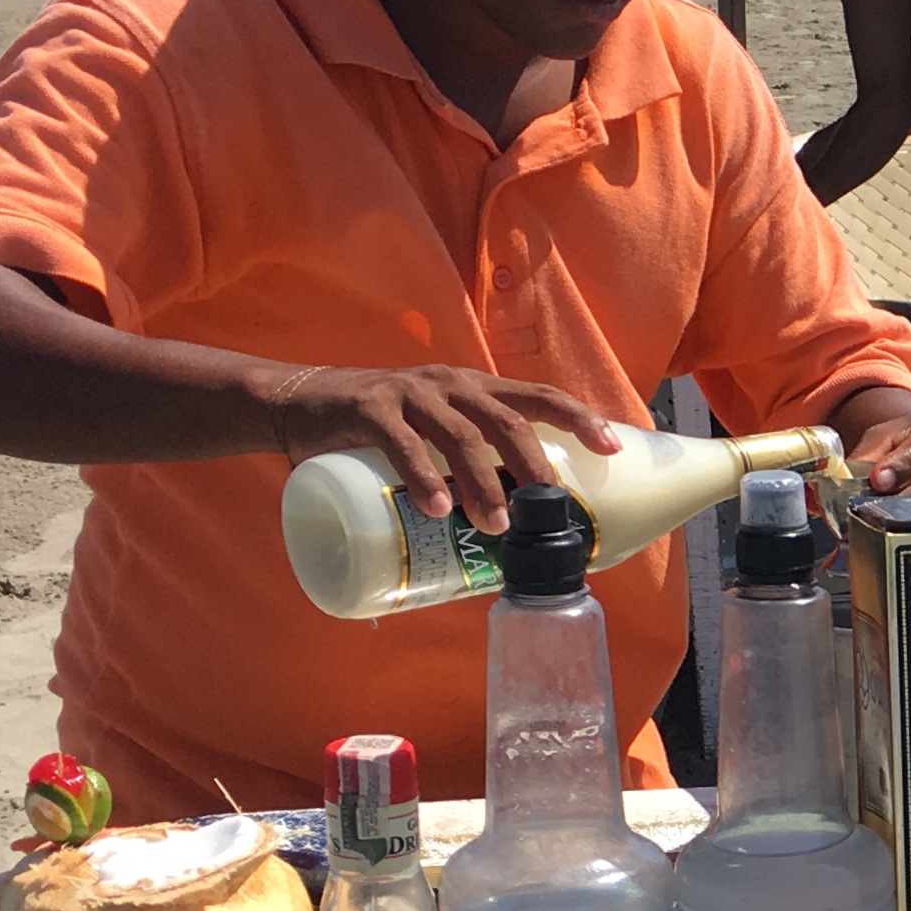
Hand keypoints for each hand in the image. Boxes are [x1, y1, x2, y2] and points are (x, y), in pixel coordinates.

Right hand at [256, 362, 618, 531]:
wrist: (295, 403)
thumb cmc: (379, 429)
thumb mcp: (433, 435)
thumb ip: (468, 464)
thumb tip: (516, 527)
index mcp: (474, 389)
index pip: (539, 396)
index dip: (580, 418)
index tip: (615, 447)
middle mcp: (450, 383)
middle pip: (507, 421)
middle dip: (535, 466)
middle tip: (548, 509)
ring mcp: (409, 392)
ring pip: (461, 436)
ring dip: (484, 483)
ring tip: (496, 526)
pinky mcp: (367, 407)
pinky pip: (401, 443)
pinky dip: (423, 476)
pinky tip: (436, 508)